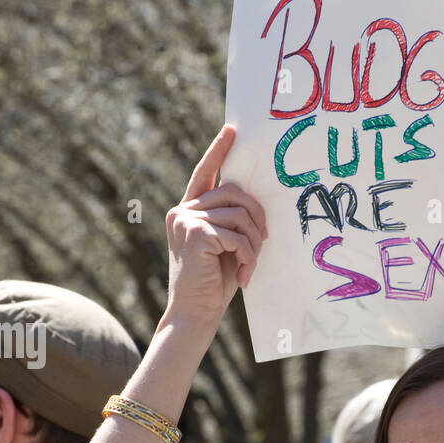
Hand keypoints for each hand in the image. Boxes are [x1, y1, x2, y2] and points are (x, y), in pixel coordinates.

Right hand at [164, 124, 267, 325]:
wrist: (195, 313)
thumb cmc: (214, 283)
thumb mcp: (225, 245)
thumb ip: (232, 221)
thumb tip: (254, 203)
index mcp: (189, 211)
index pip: (206, 173)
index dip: (219, 150)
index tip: (233, 130)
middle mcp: (183, 210)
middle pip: (235, 193)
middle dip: (256, 219)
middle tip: (260, 246)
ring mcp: (186, 220)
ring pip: (240, 216)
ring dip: (254, 244)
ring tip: (249, 266)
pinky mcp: (195, 233)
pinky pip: (237, 235)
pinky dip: (248, 256)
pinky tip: (243, 274)